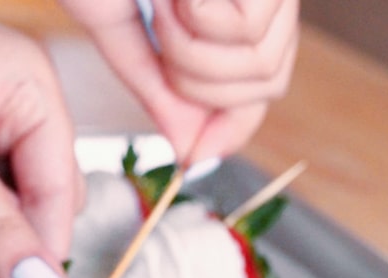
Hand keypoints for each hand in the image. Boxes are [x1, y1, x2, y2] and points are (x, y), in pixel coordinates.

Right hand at [60, 0, 298, 161]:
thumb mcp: (118, 28)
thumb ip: (158, 88)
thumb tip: (191, 149)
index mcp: (230, 1)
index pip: (265, 79)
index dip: (236, 125)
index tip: (198, 152)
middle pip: (270, 84)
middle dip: (202, 84)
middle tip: (162, 32)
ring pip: (261, 68)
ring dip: (193, 53)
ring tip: (166, 0)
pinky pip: (246, 35)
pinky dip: (197, 25)